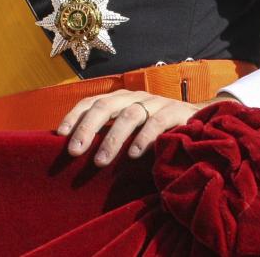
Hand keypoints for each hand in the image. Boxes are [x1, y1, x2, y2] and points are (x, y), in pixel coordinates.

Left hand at [58, 91, 233, 166]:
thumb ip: (109, 136)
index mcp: (119, 100)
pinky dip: (144, 138)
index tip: (60, 135)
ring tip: (100, 162)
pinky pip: (157, 122)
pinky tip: (134, 155)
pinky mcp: (176, 112)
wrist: (199, 122)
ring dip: (113, 138)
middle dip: (87, 128)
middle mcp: (134, 97)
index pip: (91, 102)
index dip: (74, 116)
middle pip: (105, 106)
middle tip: (74, 151)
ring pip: (130, 115)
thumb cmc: (156, 132)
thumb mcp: (129, 132)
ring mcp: (155, 103)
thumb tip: (76, 153)